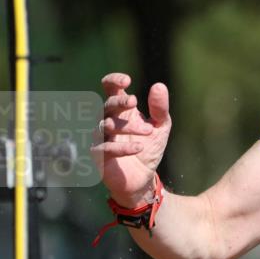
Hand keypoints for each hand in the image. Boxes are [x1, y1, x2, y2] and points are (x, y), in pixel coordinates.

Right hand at [92, 73, 171, 206]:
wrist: (144, 177)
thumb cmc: (149, 147)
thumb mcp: (161, 126)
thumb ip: (160, 108)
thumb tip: (159, 86)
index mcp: (121, 110)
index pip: (110, 89)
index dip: (113, 81)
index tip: (127, 80)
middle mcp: (108, 121)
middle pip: (106, 105)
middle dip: (119, 102)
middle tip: (135, 101)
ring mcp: (101, 138)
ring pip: (105, 126)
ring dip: (127, 127)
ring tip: (148, 131)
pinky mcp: (99, 156)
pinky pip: (104, 148)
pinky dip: (122, 148)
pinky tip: (139, 148)